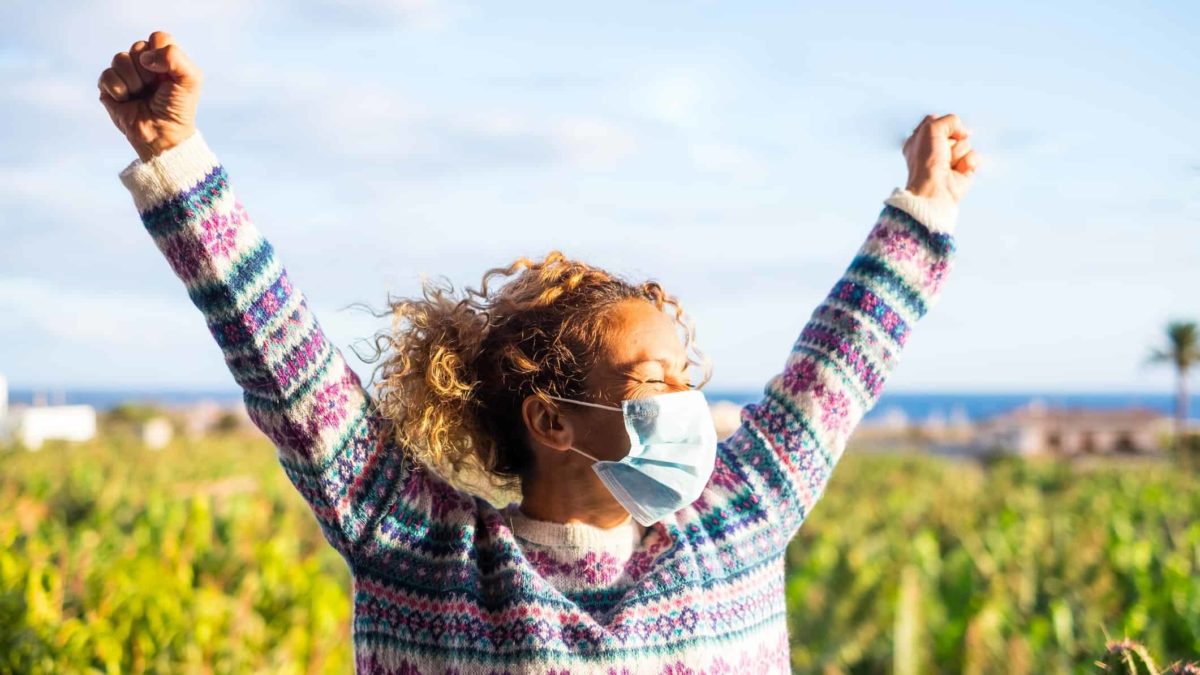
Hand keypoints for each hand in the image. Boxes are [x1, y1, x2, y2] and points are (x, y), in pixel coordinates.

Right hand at [98, 31, 202, 161]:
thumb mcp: (191, 79)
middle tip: (154, 88)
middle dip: (148, 71)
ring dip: (134, 81)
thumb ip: (175, 57)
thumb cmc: (178, 109)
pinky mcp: (108, 87)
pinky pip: (107, 75)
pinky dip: (119, 90)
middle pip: (137, 46)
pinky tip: (128, 101)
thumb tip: (145, 57)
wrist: (162, 135)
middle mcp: (144, 64)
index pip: (157, 38)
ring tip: (141, 96)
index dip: (161, 54)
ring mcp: (125, 74)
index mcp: (164, 59)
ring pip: (120, 58)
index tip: (167, 75)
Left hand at [902, 114, 979, 204]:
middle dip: (951, 140)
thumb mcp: (931, 128)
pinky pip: (974, 156)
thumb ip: (950, 120)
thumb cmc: (926, 161)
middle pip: (954, 132)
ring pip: (965, 143)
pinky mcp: (964, 170)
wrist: (934, 189)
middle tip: (941, 152)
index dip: (941, 125)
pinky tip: (958, 170)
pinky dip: (968, 162)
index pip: (936, 121)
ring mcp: (950, 160)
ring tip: (948, 164)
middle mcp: (934, 149)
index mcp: (919, 140)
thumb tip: (964, 132)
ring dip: (958, 152)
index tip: (935, 135)